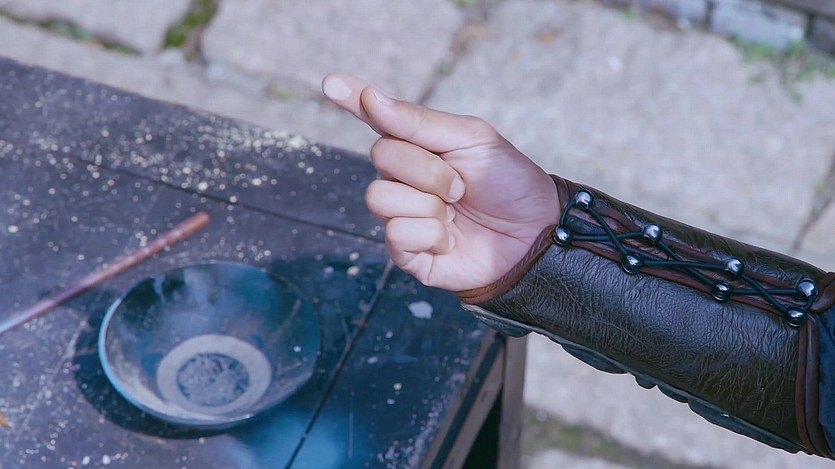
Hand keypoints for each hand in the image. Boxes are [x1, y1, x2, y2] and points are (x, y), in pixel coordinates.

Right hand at [322, 74, 559, 291]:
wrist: (534, 233)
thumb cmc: (507, 183)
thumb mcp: (471, 139)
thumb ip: (418, 122)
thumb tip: (370, 98)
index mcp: (419, 145)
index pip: (377, 119)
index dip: (353, 100)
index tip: (331, 83)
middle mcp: (403, 178)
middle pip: (381, 156)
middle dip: (427, 169)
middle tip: (460, 185)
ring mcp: (402, 214)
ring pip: (380, 198)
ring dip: (428, 204)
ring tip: (454, 211)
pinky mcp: (407, 252)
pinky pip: (396, 233)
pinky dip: (432, 235)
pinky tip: (450, 239)